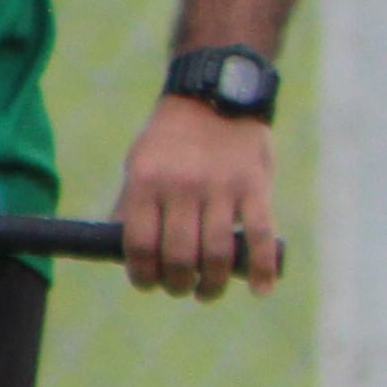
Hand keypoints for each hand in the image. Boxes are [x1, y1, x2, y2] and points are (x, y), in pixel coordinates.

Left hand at [114, 95, 284, 300]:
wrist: (217, 95)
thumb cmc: (173, 137)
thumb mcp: (141, 162)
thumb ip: (133, 204)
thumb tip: (123, 251)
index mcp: (148, 179)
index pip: (140, 244)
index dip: (143, 275)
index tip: (149, 284)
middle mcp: (182, 185)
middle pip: (180, 255)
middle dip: (178, 284)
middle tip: (181, 288)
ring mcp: (221, 187)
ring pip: (217, 253)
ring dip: (213, 285)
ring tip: (208, 291)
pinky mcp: (255, 187)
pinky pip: (259, 236)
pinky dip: (263, 268)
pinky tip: (260, 290)